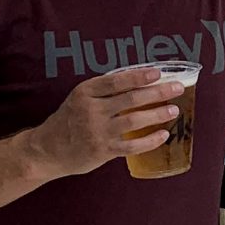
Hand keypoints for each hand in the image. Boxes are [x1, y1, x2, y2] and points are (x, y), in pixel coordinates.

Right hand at [29, 66, 186, 177]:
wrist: (47, 150)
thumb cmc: (69, 120)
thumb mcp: (80, 98)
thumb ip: (104, 91)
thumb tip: (141, 81)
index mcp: (85, 92)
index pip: (116, 80)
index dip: (139, 76)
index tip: (158, 73)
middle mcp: (91, 110)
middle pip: (131, 98)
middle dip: (158, 92)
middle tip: (177, 88)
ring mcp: (97, 131)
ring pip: (134, 120)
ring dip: (157, 114)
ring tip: (174, 110)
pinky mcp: (102, 151)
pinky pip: (132, 145)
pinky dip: (150, 140)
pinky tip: (163, 135)